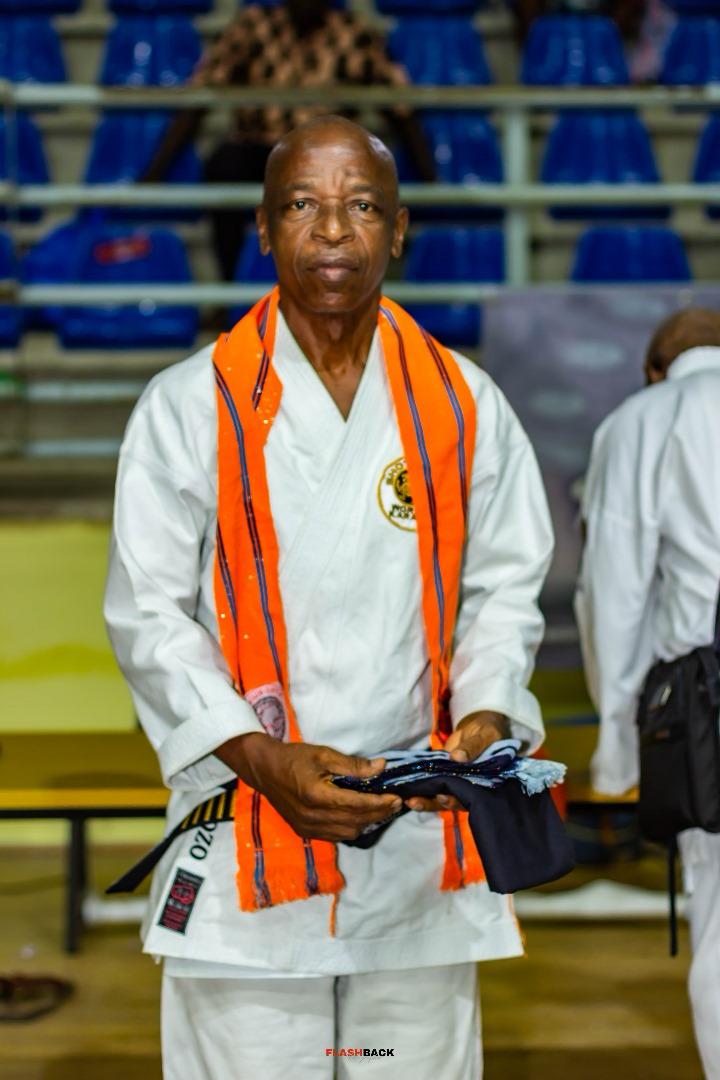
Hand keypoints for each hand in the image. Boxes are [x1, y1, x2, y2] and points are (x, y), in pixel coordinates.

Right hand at [215, 733, 402, 843]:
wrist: (264, 770)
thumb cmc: (293, 758)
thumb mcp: (323, 754)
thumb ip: (353, 764)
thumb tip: (381, 768)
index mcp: (317, 796)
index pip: (357, 805)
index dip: (380, 803)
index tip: (397, 798)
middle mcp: (312, 817)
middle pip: (355, 822)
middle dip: (378, 814)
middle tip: (394, 803)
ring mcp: (307, 827)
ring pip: (347, 833)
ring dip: (366, 823)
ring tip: (380, 809)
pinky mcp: (304, 831)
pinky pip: (335, 836)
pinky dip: (351, 827)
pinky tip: (359, 816)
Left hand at [405, 710, 509, 813]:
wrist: (479, 727)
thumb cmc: (487, 733)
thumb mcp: (484, 736)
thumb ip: (473, 747)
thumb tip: (458, 757)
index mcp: (483, 783)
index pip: (469, 798)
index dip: (455, 801)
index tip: (442, 797)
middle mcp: (468, 787)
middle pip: (449, 800)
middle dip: (431, 803)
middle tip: (414, 802)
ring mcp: (454, 782)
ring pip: (438, 795)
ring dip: (422, 798)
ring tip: (407, 799)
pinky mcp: (442, 773)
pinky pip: (431, 781)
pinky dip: (419, 784)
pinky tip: (405, 786)